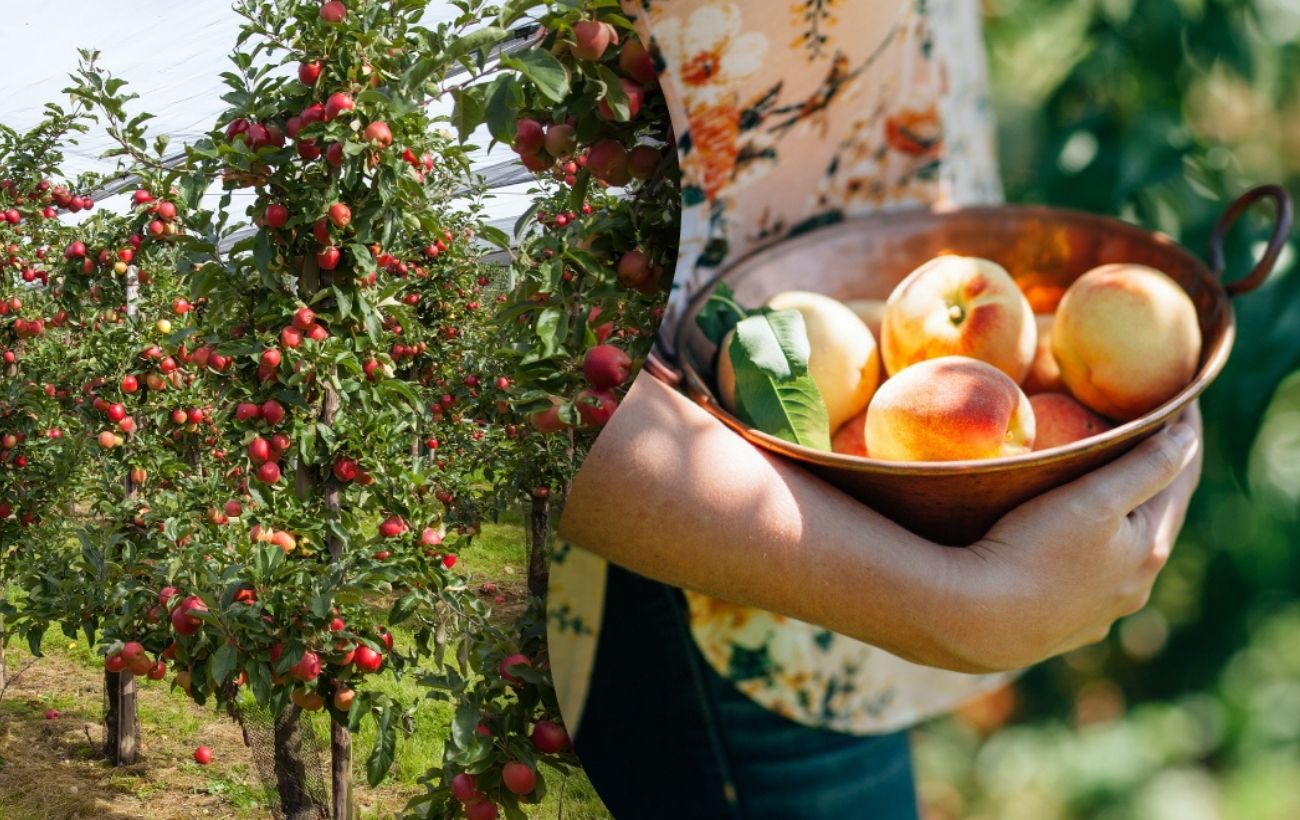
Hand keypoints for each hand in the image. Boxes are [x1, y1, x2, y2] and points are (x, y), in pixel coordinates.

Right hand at [936, 404, 1202, 672]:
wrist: (973, 620)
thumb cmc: (1032, 548)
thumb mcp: (1093, 498)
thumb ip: (1145, 466)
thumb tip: (1188, 440)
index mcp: (1149, 549)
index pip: (1181, 479)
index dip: (1184, 437)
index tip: (1182, 399)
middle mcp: (1134, 586)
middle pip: (1156, 518)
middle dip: (1156, 479)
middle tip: (1150, 435)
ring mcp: (1099, 613)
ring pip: (1122, 555)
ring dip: (1124, 522)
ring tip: (1109, 489)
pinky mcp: (1062, 630)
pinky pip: (1089, 582)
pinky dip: (1094, 555)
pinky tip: (1075, 551)